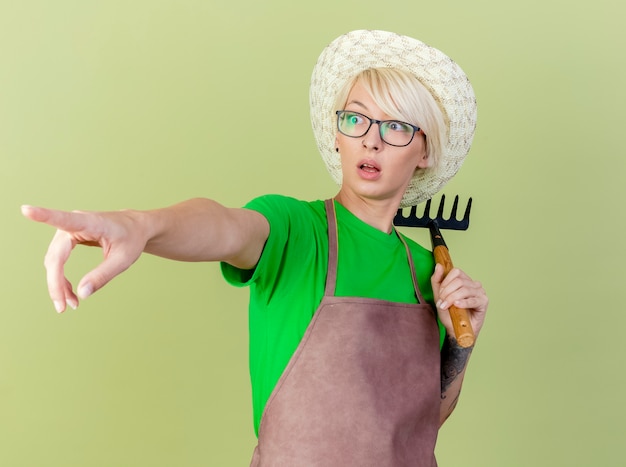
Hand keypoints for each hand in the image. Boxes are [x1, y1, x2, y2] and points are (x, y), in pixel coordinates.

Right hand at [21, 205, 147, 312]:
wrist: (136, 227)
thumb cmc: (132, 239)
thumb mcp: (123, 260)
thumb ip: (103, 275)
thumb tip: (82, 294)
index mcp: (91, 222)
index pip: (64, 219)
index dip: (43, 215)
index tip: (26, 210)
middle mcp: (75, 223)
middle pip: (56, 256)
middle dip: (56, 283)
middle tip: (62, 307)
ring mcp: (68, 231)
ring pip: (54, 262)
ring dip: (58, 284)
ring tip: (71, 304)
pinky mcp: (67, 239)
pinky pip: (58, 262)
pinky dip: (61, 279)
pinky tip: (70, 294)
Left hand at [430, 263, 487, 338]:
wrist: (456, 330)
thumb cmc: (450, 313)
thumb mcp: (439, 296)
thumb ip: (437, 280)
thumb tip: (439, 265)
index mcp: (464, 280)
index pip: (456, 272)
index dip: (446, 282)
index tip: (440, 294)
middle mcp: (474, 284)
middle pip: (460, 281)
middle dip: (447, 292)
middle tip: (442, 302)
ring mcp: (480, 292)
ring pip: (465, 289)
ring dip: (452, 298)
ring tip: (446, 306)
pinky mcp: (484, 302)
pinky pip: (473, 300)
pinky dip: (463, 303)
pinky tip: (457, 306)